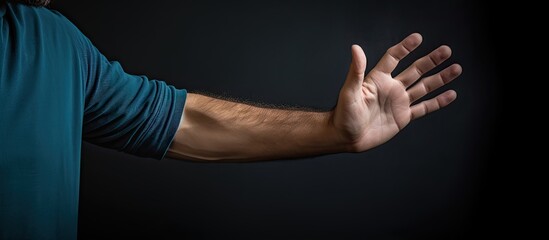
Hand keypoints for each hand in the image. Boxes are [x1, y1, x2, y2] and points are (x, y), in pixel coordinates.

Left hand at [332, 33, 461, 151]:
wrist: (346, 138)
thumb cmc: (343, 115)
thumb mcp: (349, 92)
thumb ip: (356, 70)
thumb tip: (355, 48)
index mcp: (378, 79)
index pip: (394, 58)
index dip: (405, 48)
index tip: (418, 38)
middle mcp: (391, 88)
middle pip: (415, 70)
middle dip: (431, 60)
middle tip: (446, 50)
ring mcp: (399, 102)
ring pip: (424, 87)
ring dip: (440, 78)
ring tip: (456, 68)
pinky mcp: (403, 117)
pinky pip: (424, 108)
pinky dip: (438, 102)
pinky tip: (451, 94)